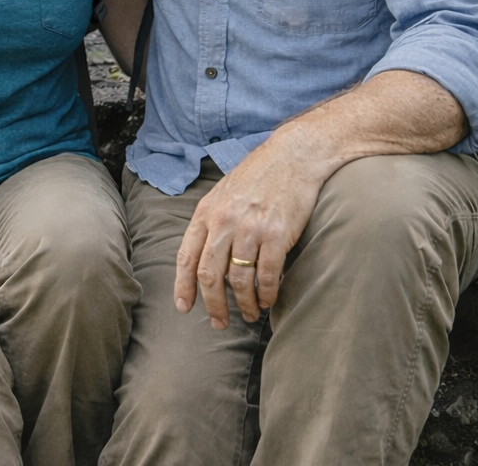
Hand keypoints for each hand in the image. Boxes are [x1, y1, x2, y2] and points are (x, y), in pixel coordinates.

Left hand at [173, 136, 322, 328]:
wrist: (293, 155)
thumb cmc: (259, 175)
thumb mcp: (224, 192)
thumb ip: (212, 221)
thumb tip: (201, 256)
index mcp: (207, 211)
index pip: (187, 256)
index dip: (183, 286)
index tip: (184, 307)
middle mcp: (225, 221)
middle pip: (210, 275)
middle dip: (213, 305)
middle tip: (219, 323)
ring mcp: (251, 228)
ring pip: (239, 280)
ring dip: (243, 303)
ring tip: (248, 314)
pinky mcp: (278, 235)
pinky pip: (266, 275)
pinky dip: (266, 294)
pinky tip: (267, 301)